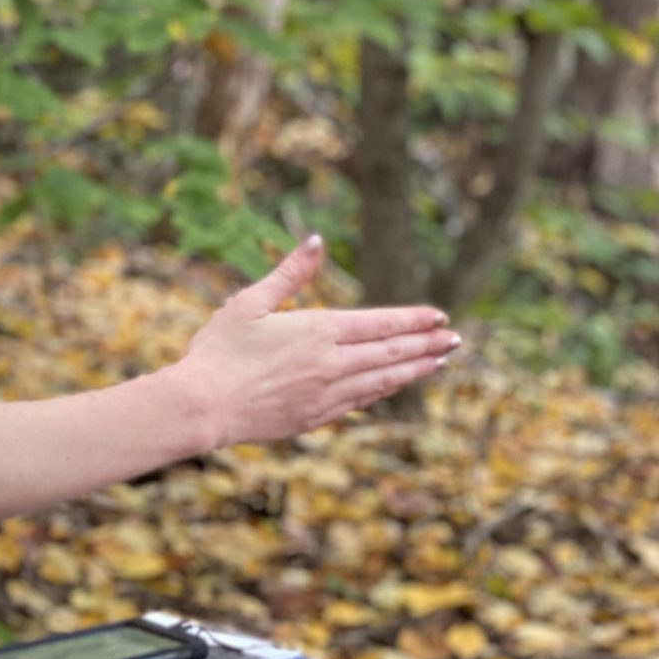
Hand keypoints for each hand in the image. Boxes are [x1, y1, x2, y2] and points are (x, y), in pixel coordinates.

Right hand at [177, 236, 456, 446]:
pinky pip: (360, 402)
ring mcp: (327, 394)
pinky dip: (383, 392)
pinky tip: (393, 387)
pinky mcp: (315, 417)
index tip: (439, 316)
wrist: (202, 406)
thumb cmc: (219, 350)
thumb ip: (289, 273)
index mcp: (318, 331)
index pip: (380, 323)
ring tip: (439, 362)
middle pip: (391, 352)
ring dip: (414, 370)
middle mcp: (332, 363)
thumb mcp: (249, 303)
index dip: (413, 319)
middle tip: (455, 340)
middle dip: (426, 344)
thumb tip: (317, 240)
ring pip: (383, 380)